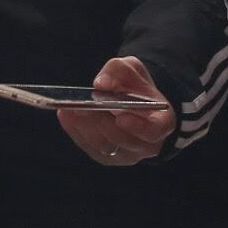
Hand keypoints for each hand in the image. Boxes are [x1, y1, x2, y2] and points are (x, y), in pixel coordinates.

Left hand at [58, 56, 176, 168]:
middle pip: (123, 139)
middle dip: (101, 122)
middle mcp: (146, 144)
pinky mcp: (107, 157)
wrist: (132, 103)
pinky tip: (66, 115)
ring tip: (72, 108)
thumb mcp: (132, 70)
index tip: (120, 116)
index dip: (138, 127)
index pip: (153, 132)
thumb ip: (119, 70)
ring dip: (85, 126)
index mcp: (161, 123)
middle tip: (84, 107)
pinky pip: (90, 148)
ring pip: (104, 145)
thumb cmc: (135, 88)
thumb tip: (102, 83)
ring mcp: (126, 154)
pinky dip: (76, 131)